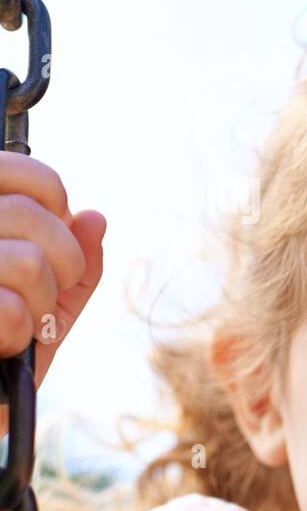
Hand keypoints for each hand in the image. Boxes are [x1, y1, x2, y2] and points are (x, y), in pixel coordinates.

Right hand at [0, 153, 105, 435]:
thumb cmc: (11, 342)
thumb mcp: (51, 296)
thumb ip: (76, 257)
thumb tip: (94, 217)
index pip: (19, 169)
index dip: (52, 197)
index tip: (57, 224)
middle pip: (29, 215)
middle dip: (62, 260)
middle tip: (48, 290)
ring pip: (27, 262)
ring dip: (41, 301)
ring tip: (25, 319)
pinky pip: (9, 307)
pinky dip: (22, 330)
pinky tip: (8, 341)